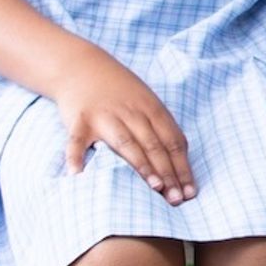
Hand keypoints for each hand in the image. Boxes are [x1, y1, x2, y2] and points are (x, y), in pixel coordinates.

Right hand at [54, 54, 194, 205]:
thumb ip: (161, 127)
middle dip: (168, 173)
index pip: (172, 141)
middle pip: (154, 146)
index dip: (182, 167)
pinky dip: (76, 157)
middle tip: (177, 198)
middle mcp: (131, 112)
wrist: (81, 67)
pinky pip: (77, 141)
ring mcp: (105, 116)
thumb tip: (182, 159)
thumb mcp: (146, 101)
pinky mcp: (79, 120)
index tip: (190, 191)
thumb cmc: (119, 91)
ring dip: (141, 165)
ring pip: (126, 143)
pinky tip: (77, 175)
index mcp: (151, 109)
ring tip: (153, 187)